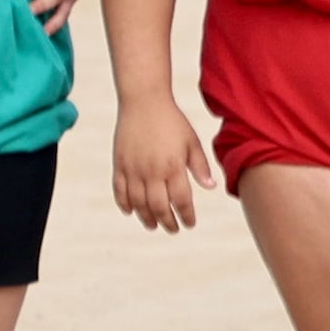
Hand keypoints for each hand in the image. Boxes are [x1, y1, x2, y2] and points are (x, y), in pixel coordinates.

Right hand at [110, 89, 213, 230]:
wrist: (144, 101)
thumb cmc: (172, 121)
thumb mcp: (192, 141)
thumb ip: (199, 166)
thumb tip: (210, 188)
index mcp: (173, 167)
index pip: (182, 201)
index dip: (186, 216)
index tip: (190, 224)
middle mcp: (152, 172)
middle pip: (159, 207)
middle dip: (167, 222)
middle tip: (173, 229)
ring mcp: (133, 169)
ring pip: (138, 204)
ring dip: (146, 218)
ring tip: (153, 225)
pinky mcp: (119, 164)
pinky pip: (119, 191)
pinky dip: (125, 204)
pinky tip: (131, 211)